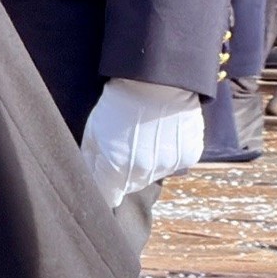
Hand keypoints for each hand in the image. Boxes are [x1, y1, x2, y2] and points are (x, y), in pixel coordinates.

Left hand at [81, 78, 204, 207]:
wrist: (157, 79)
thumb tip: (88, 177)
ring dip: (145, 163)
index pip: (108, 198)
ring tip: (143, 135)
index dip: (103, 188)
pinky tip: (162, 131)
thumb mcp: (94, 129)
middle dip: (122, 173)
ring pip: (152, 174)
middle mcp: (144, 173)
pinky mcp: (188, 155)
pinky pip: (174, 162)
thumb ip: (89, 160)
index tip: (102, 177)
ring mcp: (169, 165)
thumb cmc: (119, 101)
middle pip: (130, 186)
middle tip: (122, 146)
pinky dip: (167, 152)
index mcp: (117, 170)